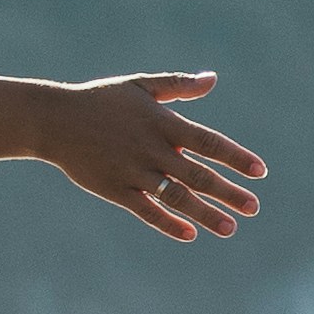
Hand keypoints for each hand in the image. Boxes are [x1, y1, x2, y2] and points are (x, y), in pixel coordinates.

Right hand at [35, 74, 265, 244]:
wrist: (54, 120)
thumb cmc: (100, 100)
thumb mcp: (140, 86)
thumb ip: (178, 85)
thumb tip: (212, 79)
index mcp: (162, 123)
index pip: (208, 142)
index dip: (235, 157)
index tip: (259, 171)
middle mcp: (152, 149)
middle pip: (198, 175)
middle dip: (229, 192)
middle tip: (254, 207)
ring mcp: (133, 172)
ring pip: (176, 197)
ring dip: (206, 214)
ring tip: (230, 228)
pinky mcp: (115, 190)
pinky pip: (146, 211)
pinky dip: (168, 224)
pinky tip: (189, 234)